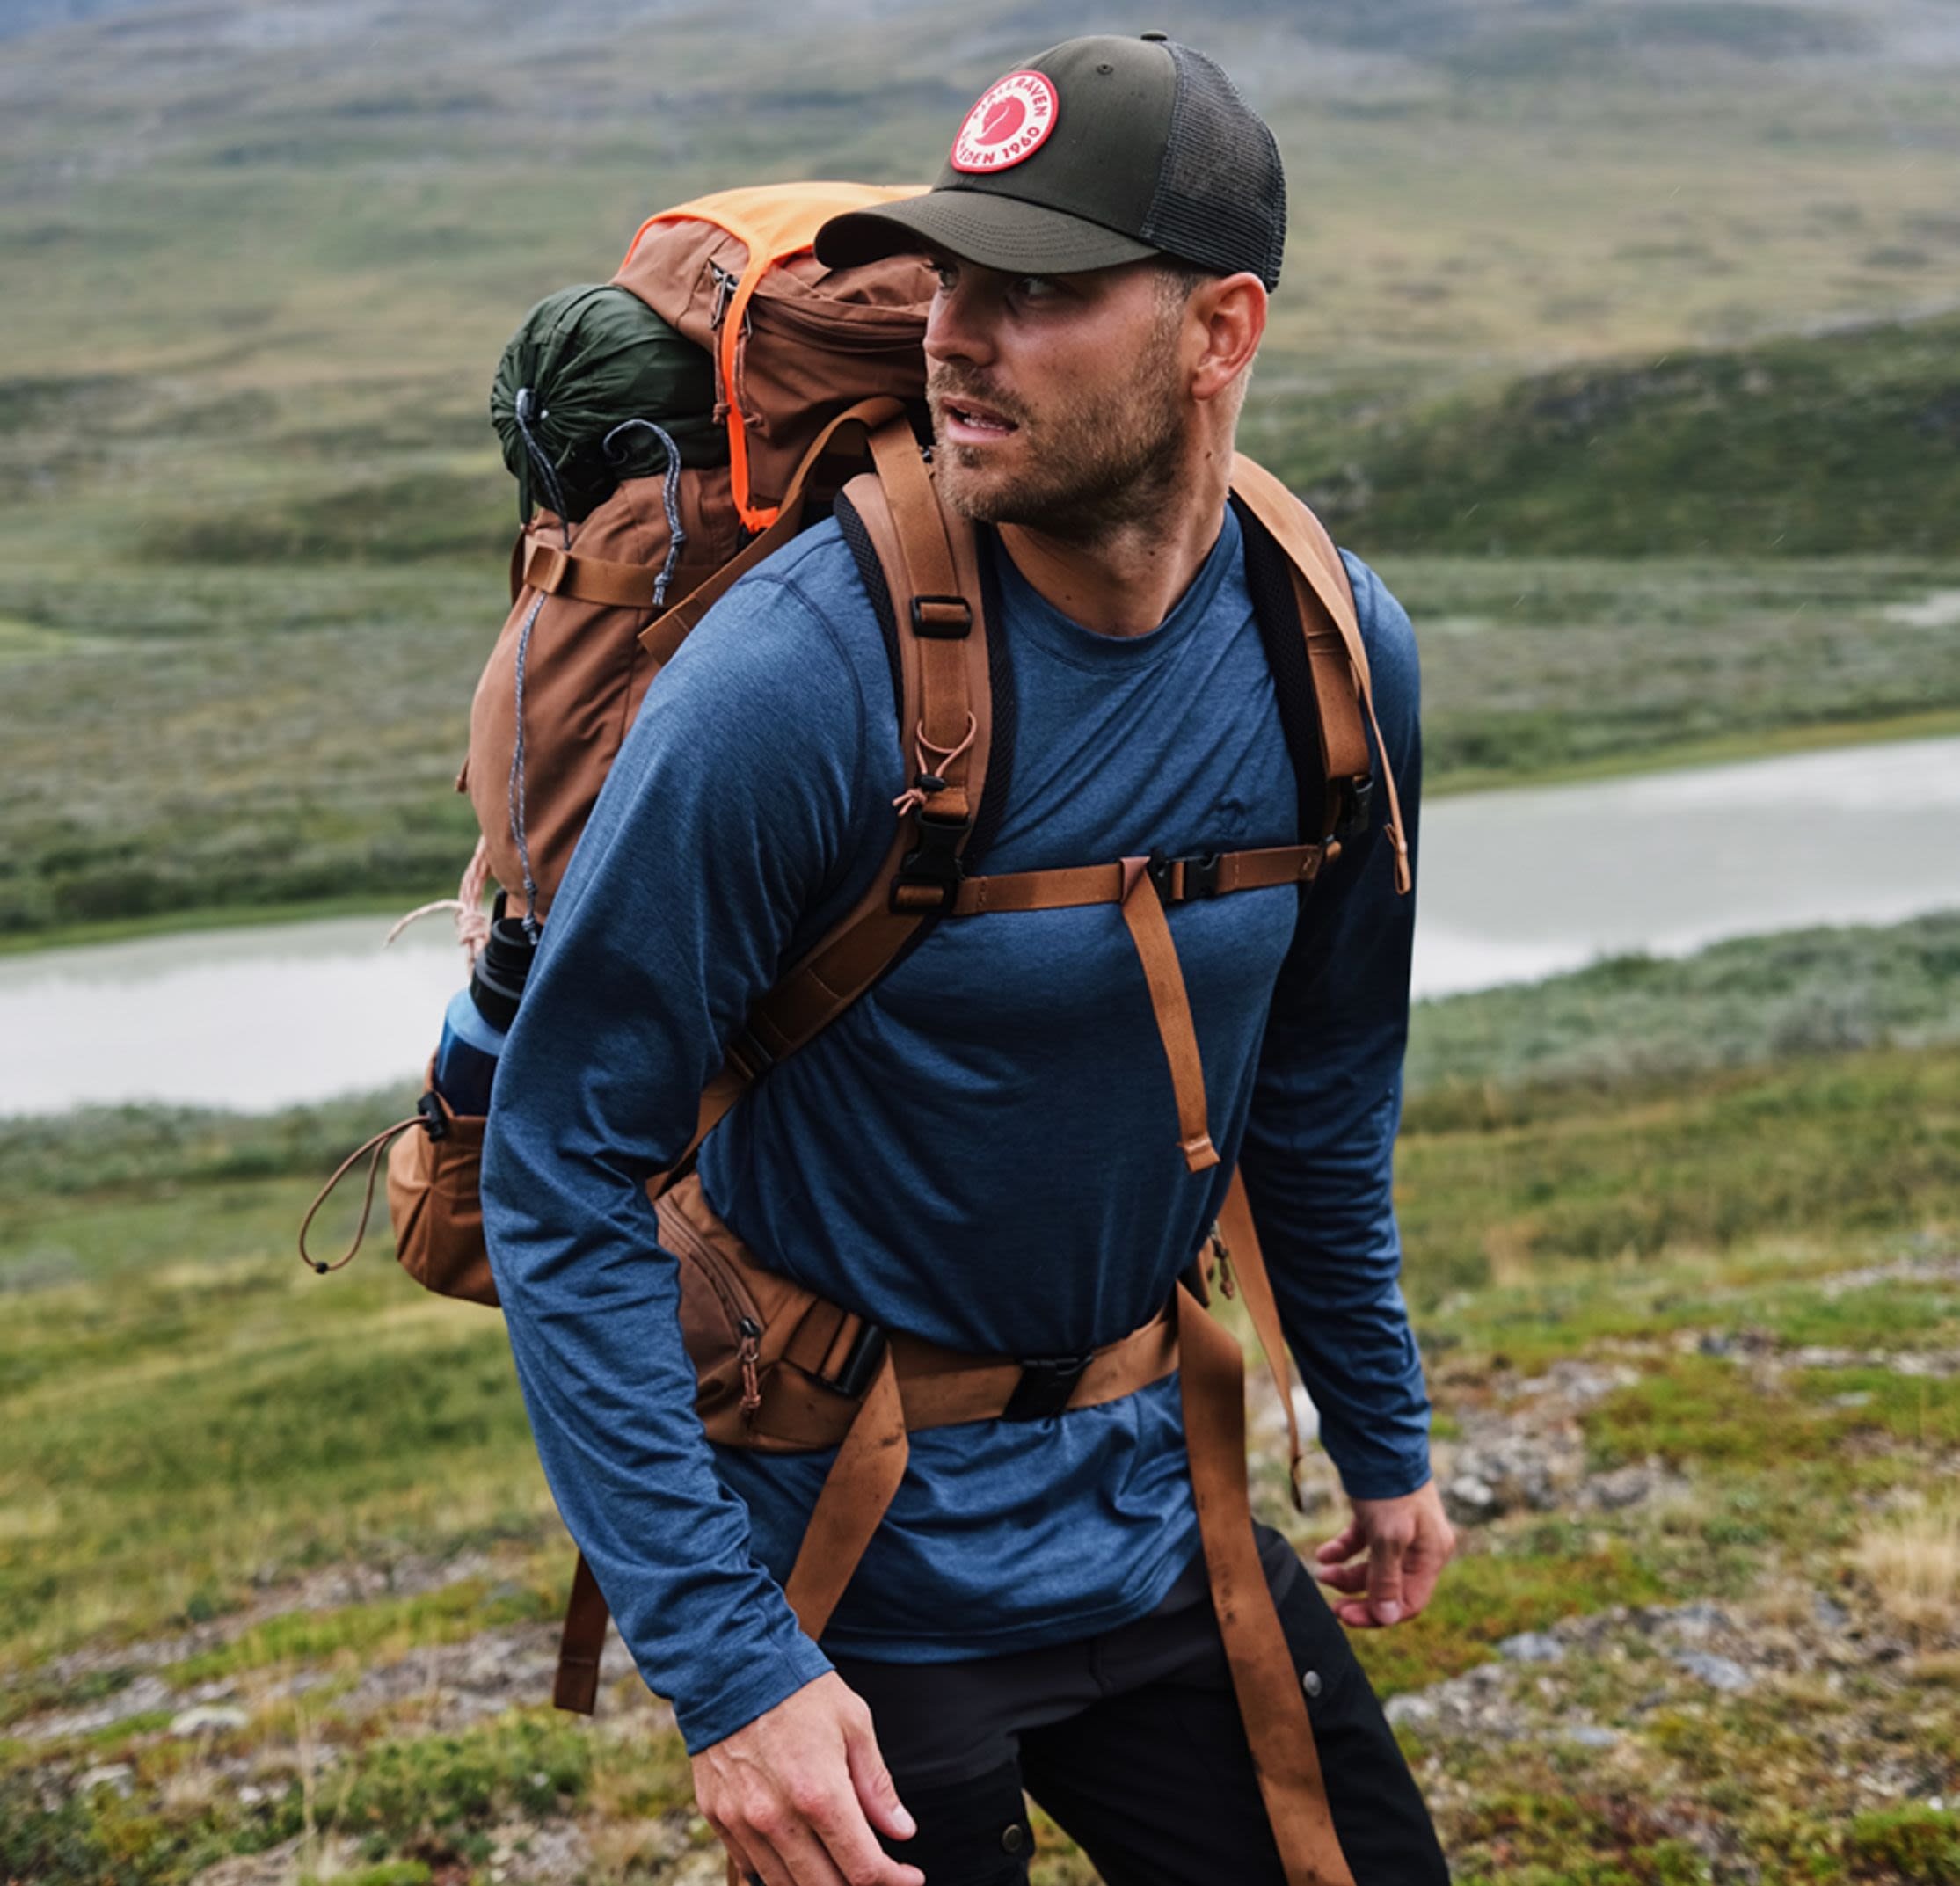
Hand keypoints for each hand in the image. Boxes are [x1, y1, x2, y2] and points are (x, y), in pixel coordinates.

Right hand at [691, 1672, 924, 1885]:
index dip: (894, 1883)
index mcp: (819, 1793)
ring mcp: (743, 1823)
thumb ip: (877, 1785)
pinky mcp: (717, 1819)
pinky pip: (752, 1868)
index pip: (864, 1869)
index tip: (911, 1877)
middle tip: (879, 1875)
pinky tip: (800, 1855)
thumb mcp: (854, 1723)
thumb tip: (902, 1832)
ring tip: (841, 1865)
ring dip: (820, 1885)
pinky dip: (780, 1873)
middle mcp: (778, 1818)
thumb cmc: (800, 1688)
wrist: (729, 1663)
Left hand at [1311, 1479, 1455, 1628]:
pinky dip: (1343, 1550)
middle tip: (1332, 1604)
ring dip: (1347, 1574)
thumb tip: (1386, 1617)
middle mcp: (1420, 1546)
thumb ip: (1386, 1578)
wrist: (1376, 1438)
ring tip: (1322, 1571)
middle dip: (1359, 1596)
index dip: (1377, 1615)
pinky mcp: (1380, 1516)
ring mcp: (1400, 1530)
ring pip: (1373, 1567)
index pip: (1409, 1603)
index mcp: (1431, 1554)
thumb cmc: (1389, 1488)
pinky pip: (1362, 1544)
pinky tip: (1324, 1554)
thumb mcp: (1388, 1537)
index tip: (1345, 1615)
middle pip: (1390, 1588)